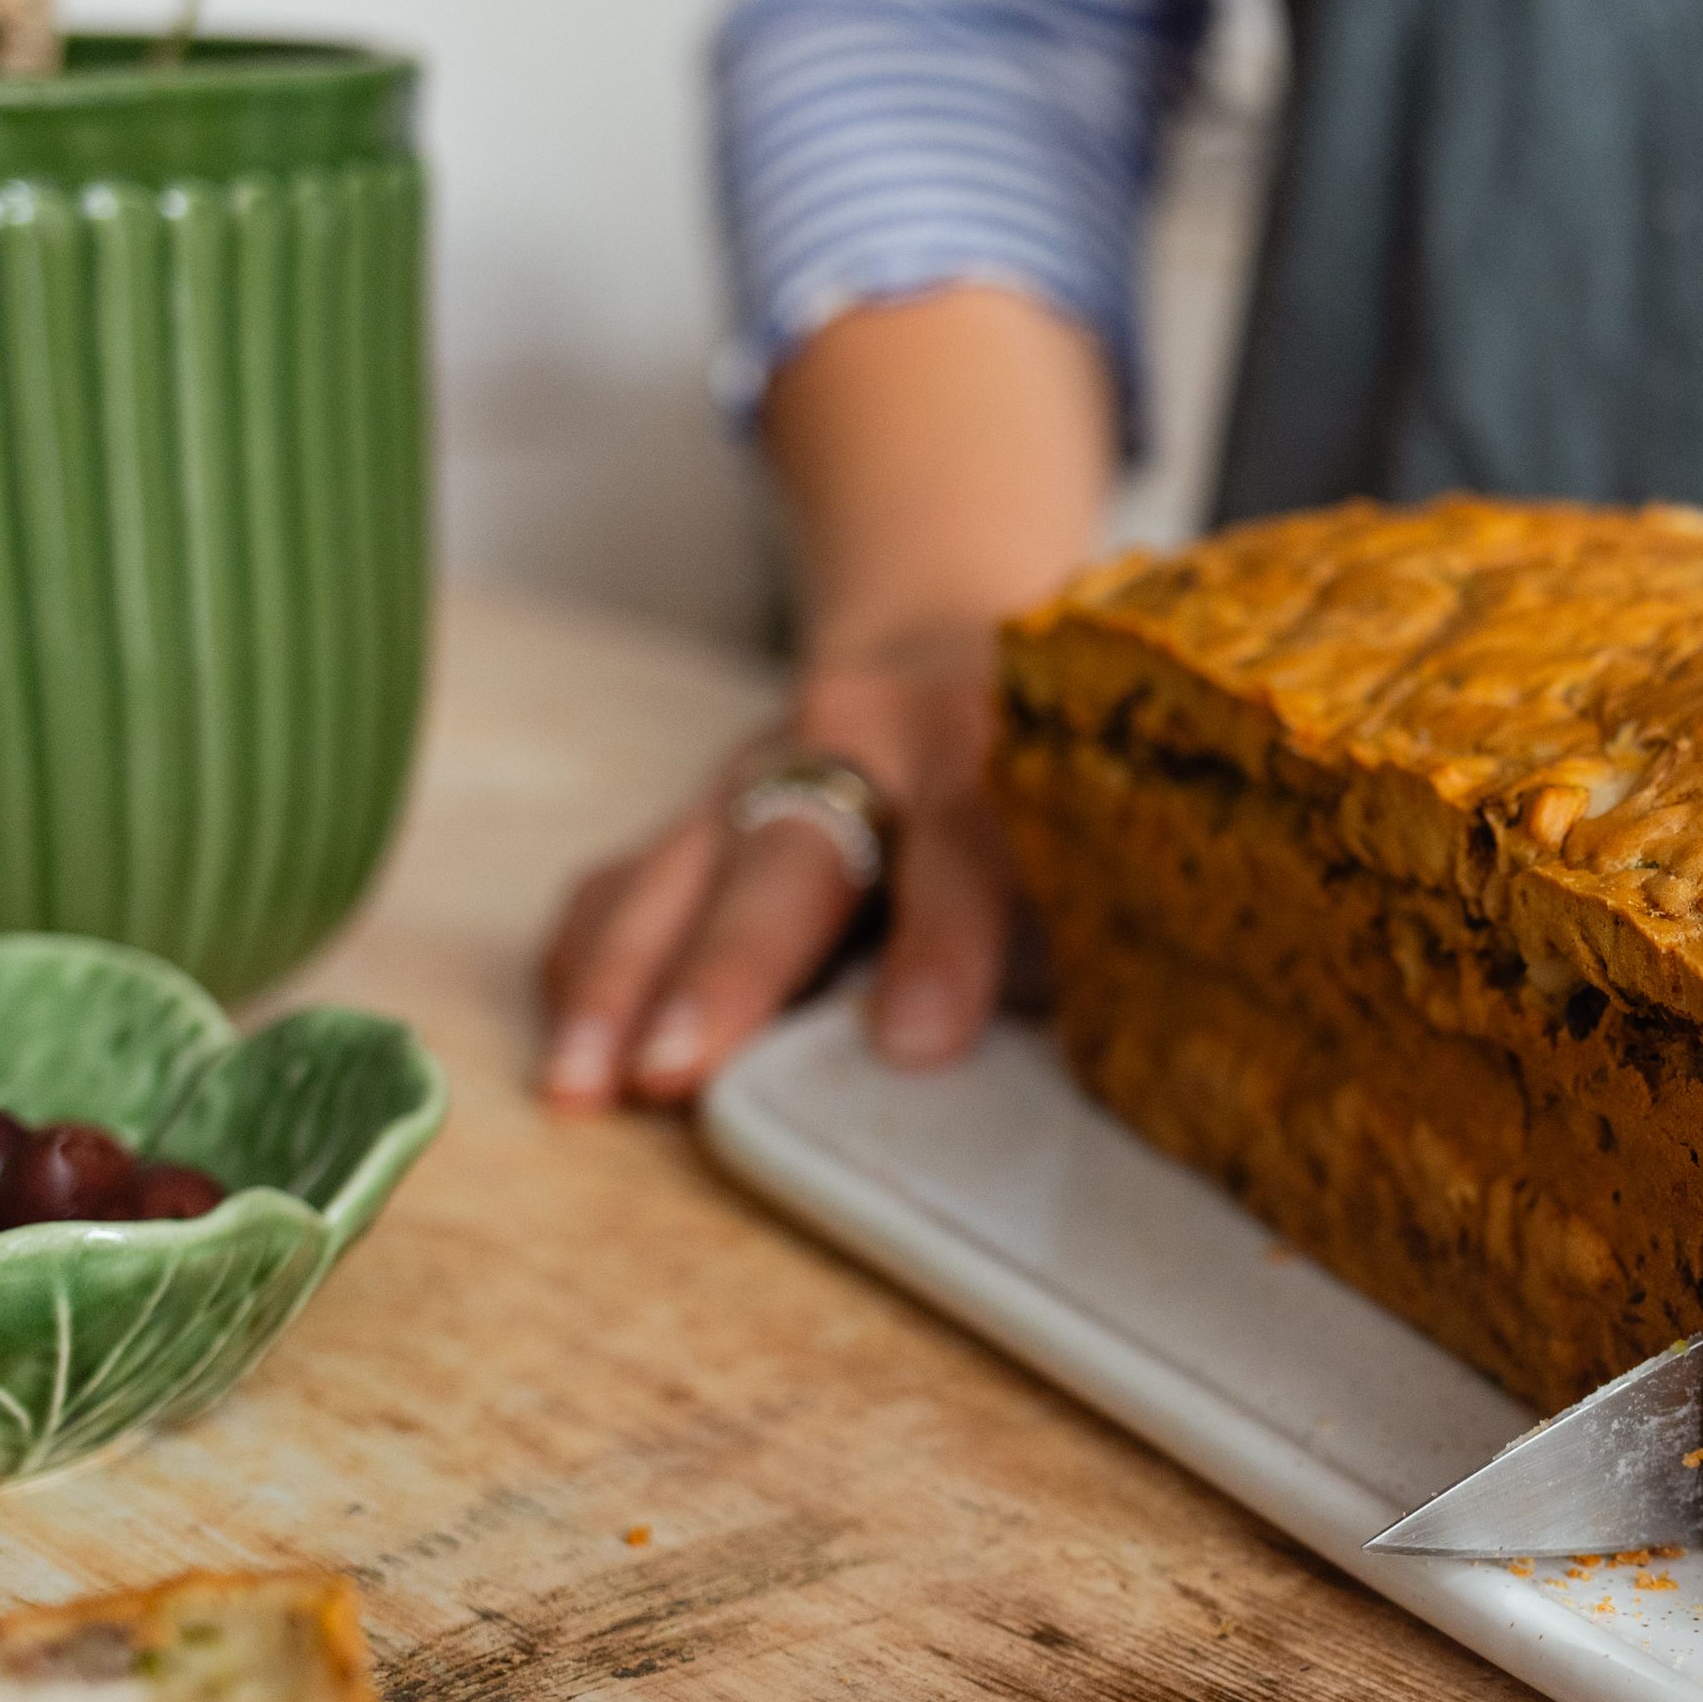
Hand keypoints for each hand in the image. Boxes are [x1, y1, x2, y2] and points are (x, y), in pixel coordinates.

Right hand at [532, 283, 1113, 1109]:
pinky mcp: (701, 806)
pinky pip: (630, 878)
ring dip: (624, 980)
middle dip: (732, 967)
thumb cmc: (1046, 758)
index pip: (969, 844)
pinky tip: (564, 1050)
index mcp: (990, 745)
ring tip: (580, 1087)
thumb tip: (1138, 1065)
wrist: (945, 615)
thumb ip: (1091, 912)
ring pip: (680, 869)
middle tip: (681, 1066)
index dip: (945, 941)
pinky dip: (590, 961)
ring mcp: (764, 770)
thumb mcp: (1093, 807)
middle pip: (792, 857)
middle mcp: (865, 746)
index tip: (915, 1042)